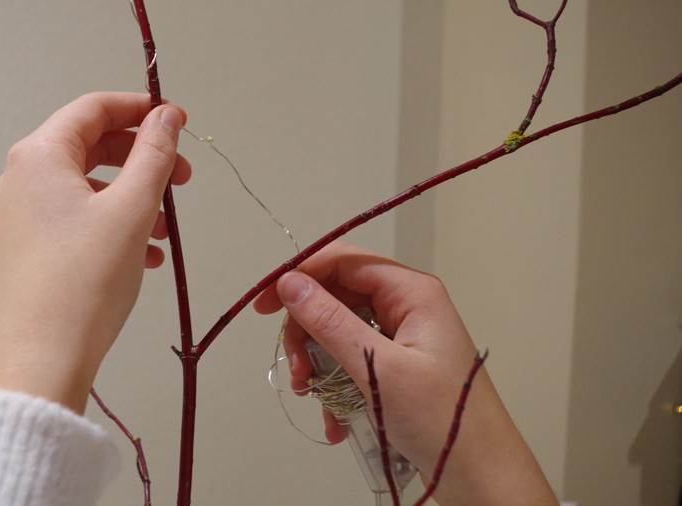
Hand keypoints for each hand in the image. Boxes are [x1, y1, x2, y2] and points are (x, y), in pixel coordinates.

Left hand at [0, 92, 188, 413]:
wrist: (40, 361)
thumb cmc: (83, 284)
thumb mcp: (132, 210)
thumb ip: (154, 155)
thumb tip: (166, 116)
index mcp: (39, 157)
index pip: (94, 109)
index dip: (141, 109)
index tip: (178, 121)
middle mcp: (22, 180)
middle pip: (91, 147)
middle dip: (143, 160)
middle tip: (181, 179)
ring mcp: (21, 218)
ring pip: (88, 189)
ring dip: (133, 199)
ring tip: (166, 230)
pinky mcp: (27, 251)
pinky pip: (77, 222)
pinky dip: (113, 227)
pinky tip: (145, 256)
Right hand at [254, 242, 555, 504]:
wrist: (479, 474)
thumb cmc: (444, 420)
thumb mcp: (377, 368)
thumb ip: (330, 322)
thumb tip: (291, 285)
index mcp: (411, 293)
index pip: (343, 261)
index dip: (299, 276)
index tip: (265, 305)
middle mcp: (407, 307)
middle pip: (336, 297)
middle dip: (307, 333)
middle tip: (297, 369)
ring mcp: (402, 338)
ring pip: (339, 333)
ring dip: (319, 366)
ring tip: (315, 398)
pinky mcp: (397, 367)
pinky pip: (352, 363)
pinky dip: (336, 387)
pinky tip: (336, 419)